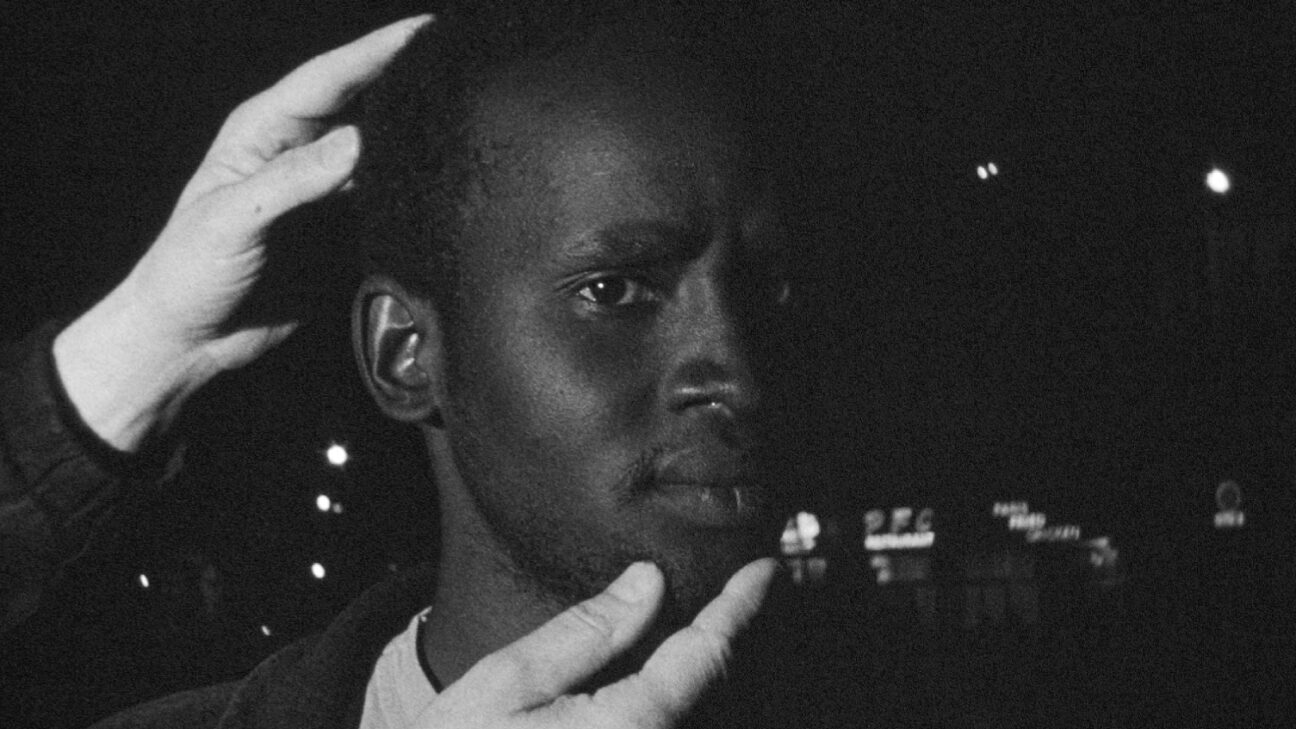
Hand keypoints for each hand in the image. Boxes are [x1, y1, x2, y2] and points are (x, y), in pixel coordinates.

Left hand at [53, 15, 431, 451]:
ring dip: (413, 134)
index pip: (330, 77)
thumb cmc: (188, 272)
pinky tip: (442, 179)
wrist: (188, 341)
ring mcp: (321, 192)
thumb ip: (294, 180)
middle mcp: (296, 151)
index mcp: (262, 132)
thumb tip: (360, 141)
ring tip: (465, 115)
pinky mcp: (338, 230)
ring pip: (378, 149)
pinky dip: (410, 186)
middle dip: (405, 80)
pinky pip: (382, 198)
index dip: (377, 50)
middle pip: (361, 103)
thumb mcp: (232, 218)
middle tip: (458, 65)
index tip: (427, 30)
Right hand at [421, 559, 778, 728]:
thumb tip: (650, 581)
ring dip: (706, 677)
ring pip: (697, 717)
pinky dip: (681, 704)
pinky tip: (668, 677)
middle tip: (745, 593)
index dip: (741, 607)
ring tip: (708, 632)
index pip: (707, 656)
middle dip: (730, 642)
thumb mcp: (506, 684)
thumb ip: (586, 633)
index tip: (767, 569)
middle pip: (719, 695)